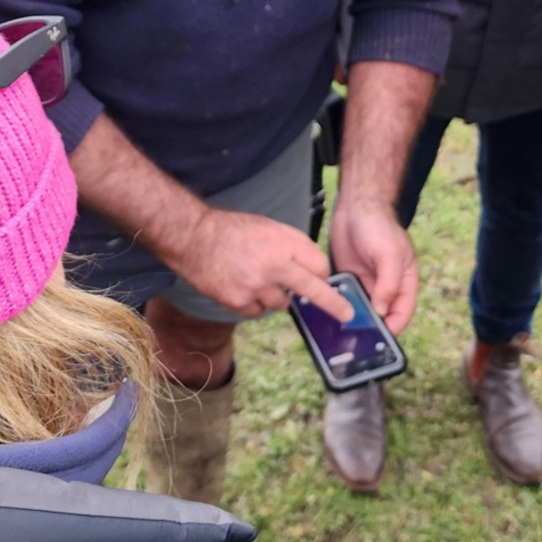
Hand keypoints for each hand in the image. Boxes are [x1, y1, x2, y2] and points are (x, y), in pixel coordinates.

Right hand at [157, 207, 349, 321]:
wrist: (194, 238)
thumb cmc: (233, 230)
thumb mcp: (269, 227)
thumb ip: (293, 247)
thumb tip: (314, 269)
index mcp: (285, 243)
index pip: (319, 266)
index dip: (322, 274)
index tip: (322, 279)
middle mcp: (275, 266)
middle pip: (313, 290)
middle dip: (333, 304)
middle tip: (347, 314)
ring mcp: (257, 287)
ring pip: (282, 304)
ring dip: (275, 296)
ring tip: (255, 278)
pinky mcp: (240, 302)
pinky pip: (258, 311)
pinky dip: (254, 303)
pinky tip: (241, 285)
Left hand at [329, 198, 417, 334]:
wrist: (355, 206)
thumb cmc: (379, 228)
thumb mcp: (389, 256)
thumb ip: (388, 284)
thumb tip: (381, 312)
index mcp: (404, 282)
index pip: (403, 311)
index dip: (394, 326)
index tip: (380, 339)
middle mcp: (386, 286)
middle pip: (382, 315)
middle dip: (372, 328)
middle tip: (358, 342)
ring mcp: (367, 283)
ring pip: (362, 309)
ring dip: (354, 319)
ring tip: (341, 334)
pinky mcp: (348, 278)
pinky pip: (346, 298)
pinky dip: (340, 306)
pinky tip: (330, 315)